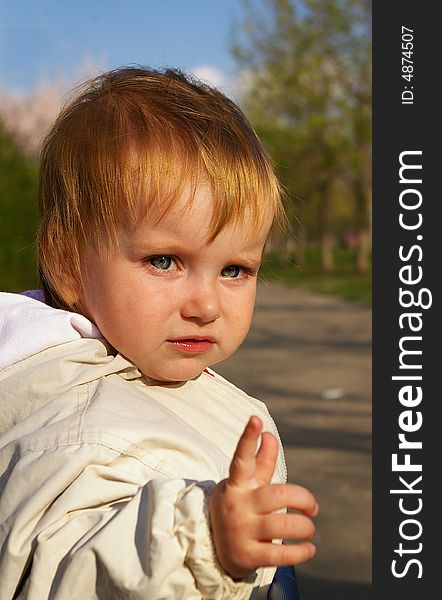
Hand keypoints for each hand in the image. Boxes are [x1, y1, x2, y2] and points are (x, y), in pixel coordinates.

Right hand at [209, 416, 317, 579]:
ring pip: (285, 525)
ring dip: (305, 527)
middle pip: (278, 495)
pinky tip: (308, 548)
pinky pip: (282, 555)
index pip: (242, 458)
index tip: (255, 419)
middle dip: (304, 499)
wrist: (212, 548)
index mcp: (237, 484)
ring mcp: (241, 530)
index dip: (249, 439)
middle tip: (313, 508)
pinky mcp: (248, 555)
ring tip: (309, 528)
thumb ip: (261, 461)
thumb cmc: (239, 506)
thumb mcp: (246, 484)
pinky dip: (302, 551)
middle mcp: (238, 505)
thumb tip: (270, 434)